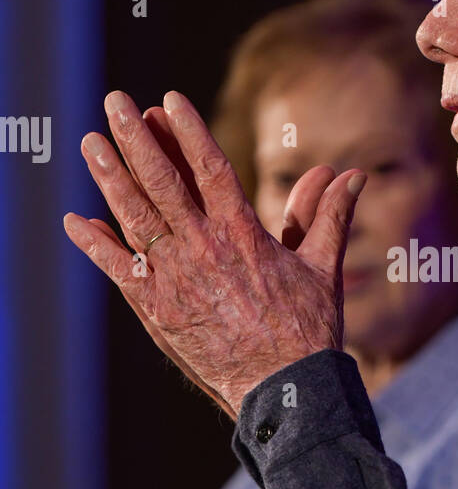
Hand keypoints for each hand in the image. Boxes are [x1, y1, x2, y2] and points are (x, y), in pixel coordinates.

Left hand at [63, 90, 366, 416]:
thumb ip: (328, 215)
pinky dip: (96, 245)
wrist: (283, 389)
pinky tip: (76, 221)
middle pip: (163, 182)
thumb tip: (350, 174)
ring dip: (110, 177)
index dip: (187, 130)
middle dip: (137, 139)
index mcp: (244, 233)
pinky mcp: (157, 310)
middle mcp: (204, 249)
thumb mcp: (322, 266)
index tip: (167, 99)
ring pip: (136, 217)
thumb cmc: (307, 330)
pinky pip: (120, 270)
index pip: (209, 167)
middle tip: (115, 103)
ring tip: (90, 142)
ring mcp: (176, 279)